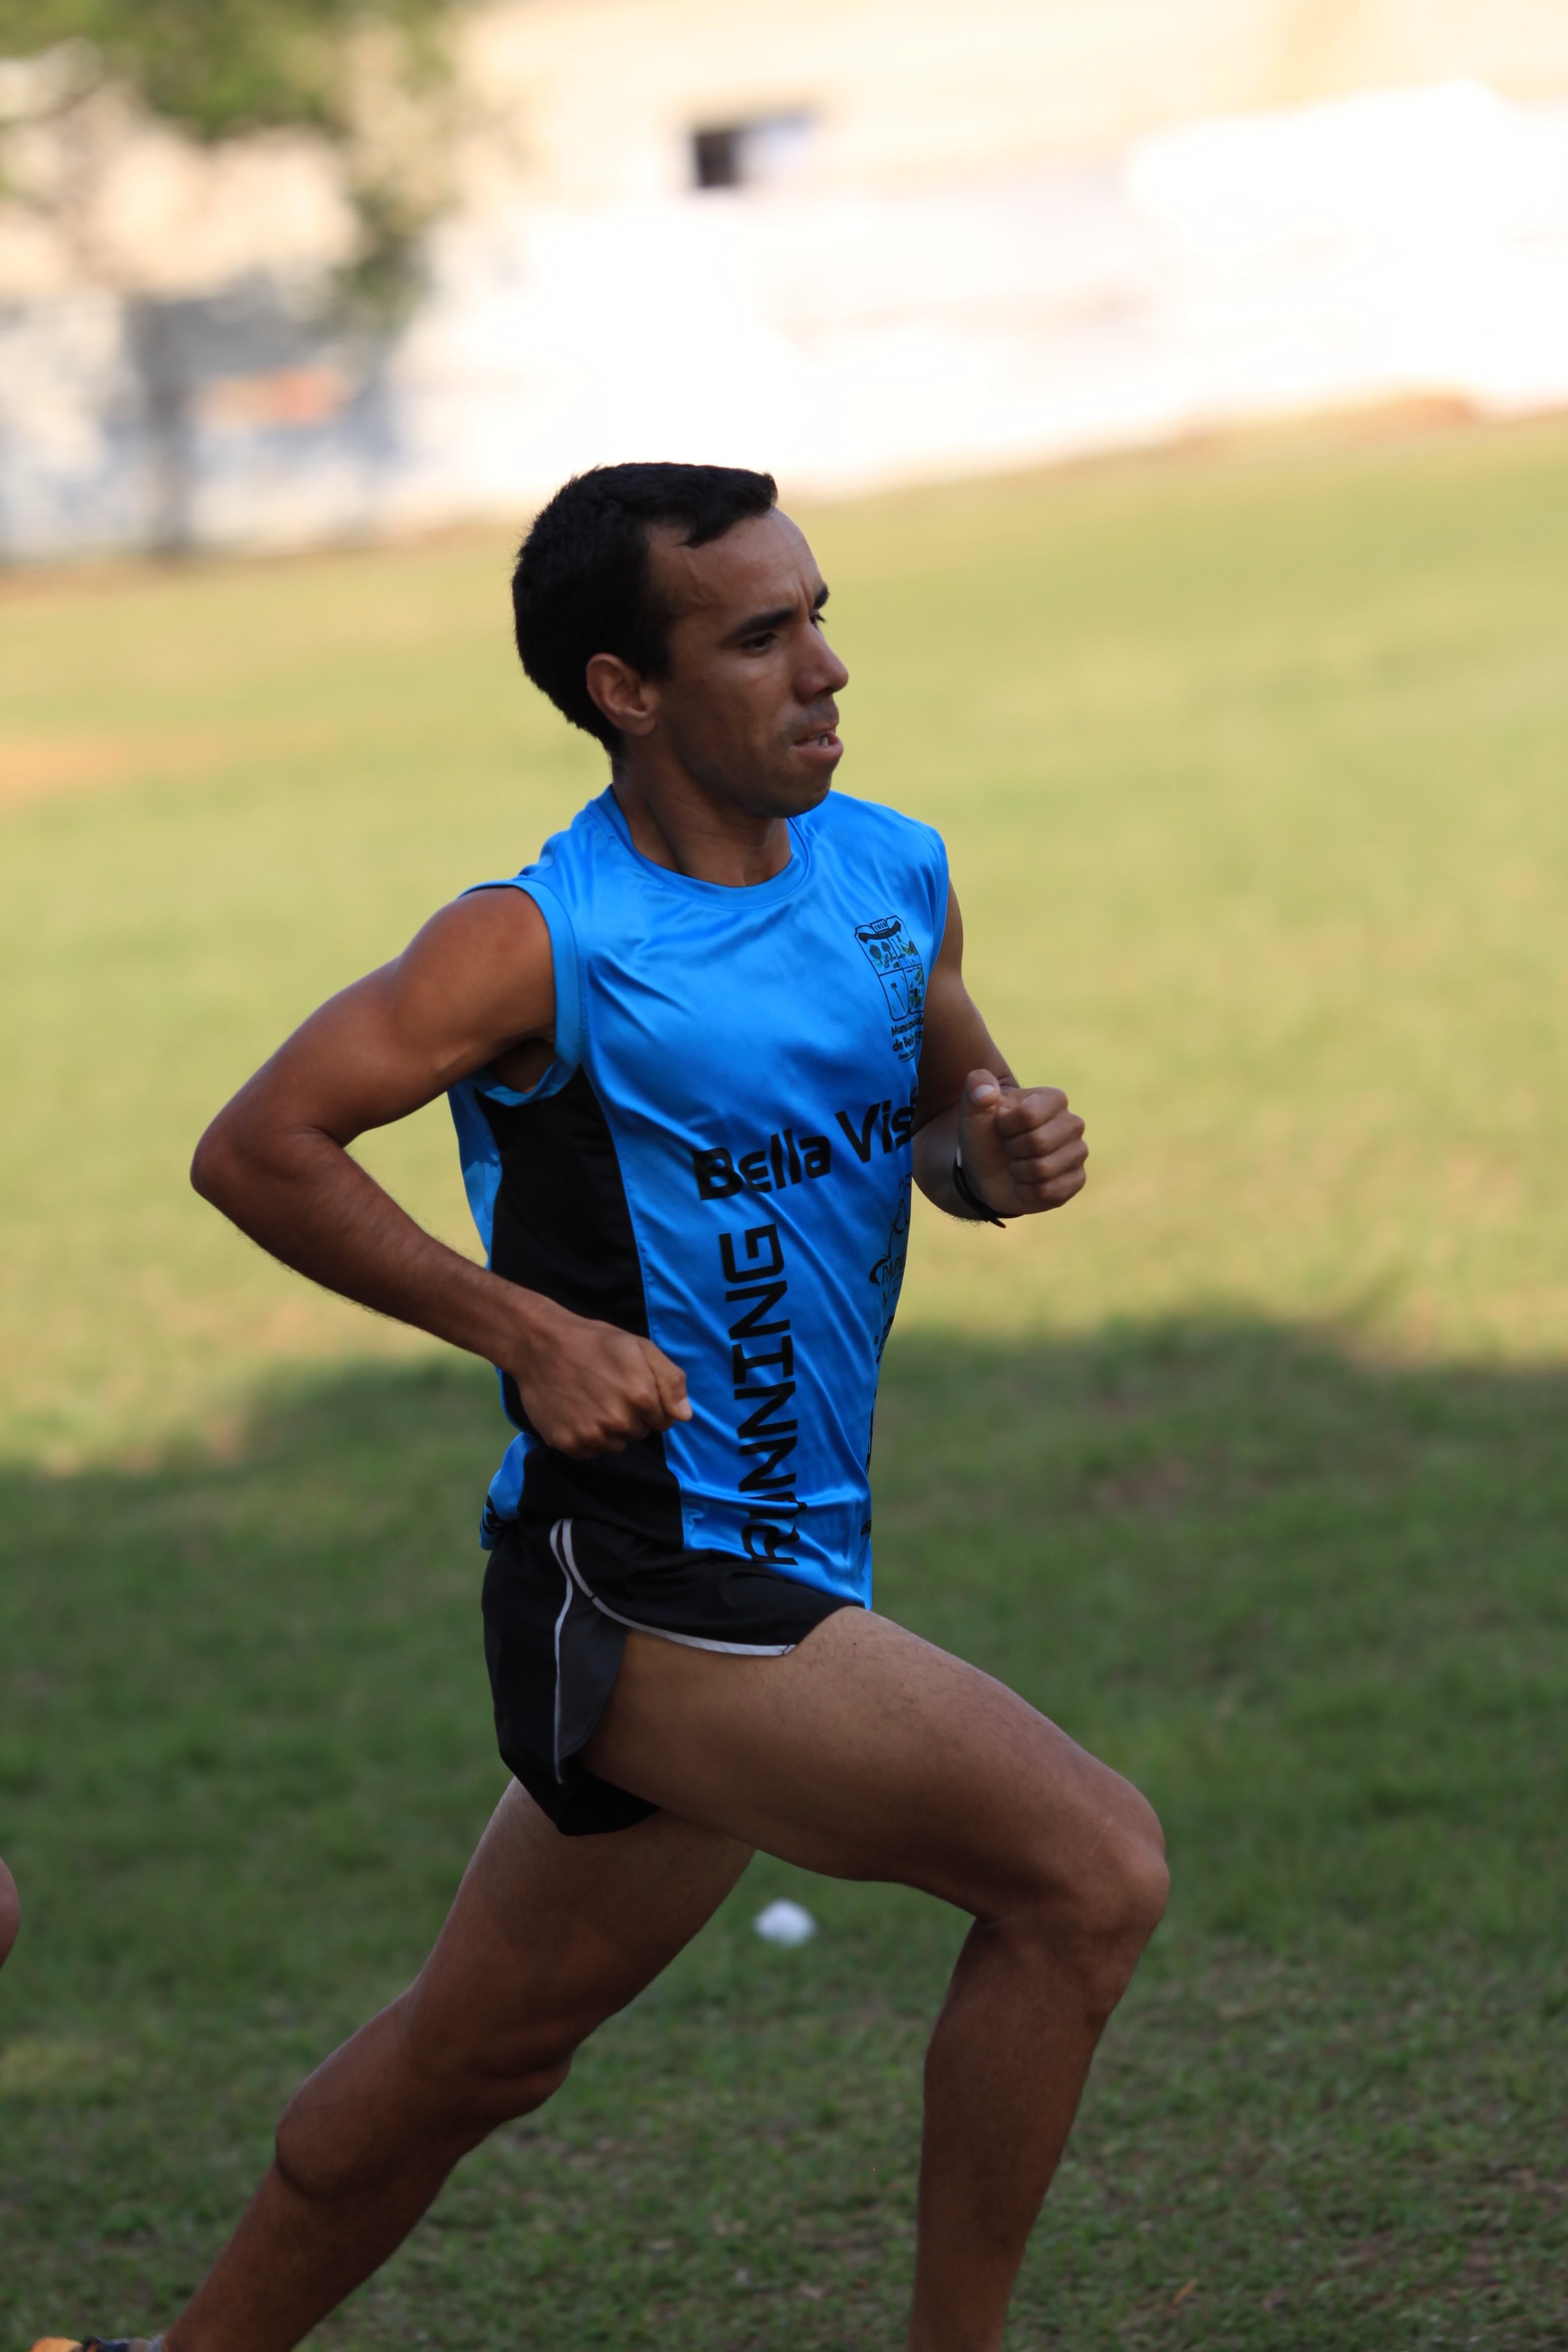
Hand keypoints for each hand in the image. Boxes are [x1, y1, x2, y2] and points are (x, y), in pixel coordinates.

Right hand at [508, 1299, 692, 1458]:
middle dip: (629, 1415)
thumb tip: (684, 1416)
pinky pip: (590, 1451)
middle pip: (638, 1433)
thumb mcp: (641, 1347)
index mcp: (642, 1397)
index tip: (631, 1386)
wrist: (541, 1344)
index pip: (664, 1421)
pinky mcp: (568, 1444)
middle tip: (607, 1389)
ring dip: (608, 1429)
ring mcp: (592, 1435)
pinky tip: (575, 1412)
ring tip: (590, 1400)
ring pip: (615, 1445)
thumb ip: (671, 1380)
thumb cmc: (595, 1342)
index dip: (650, 1404)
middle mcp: (619, 1421)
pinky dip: (585, 1436)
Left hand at [957, 1070, 1086, 1216]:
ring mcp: (1078, 1152)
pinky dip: (1027, 1192)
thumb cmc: (985, 1133)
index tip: (1001, 1126)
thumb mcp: (974, 1107)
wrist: (987, 1168)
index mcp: (1053, 1098)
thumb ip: (976, 1085)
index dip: (1005, 1126)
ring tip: (1016, 1165)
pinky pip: (1050, 1192)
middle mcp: (1073, 1123)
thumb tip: (988, 1092)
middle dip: (1013, 1150)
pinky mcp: (1077, 1180)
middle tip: (1009, 1148)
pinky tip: (1024, 1183)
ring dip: (1018, 1172)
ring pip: (1043, 1170)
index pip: (1029, 1115)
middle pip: (1039, 1142)